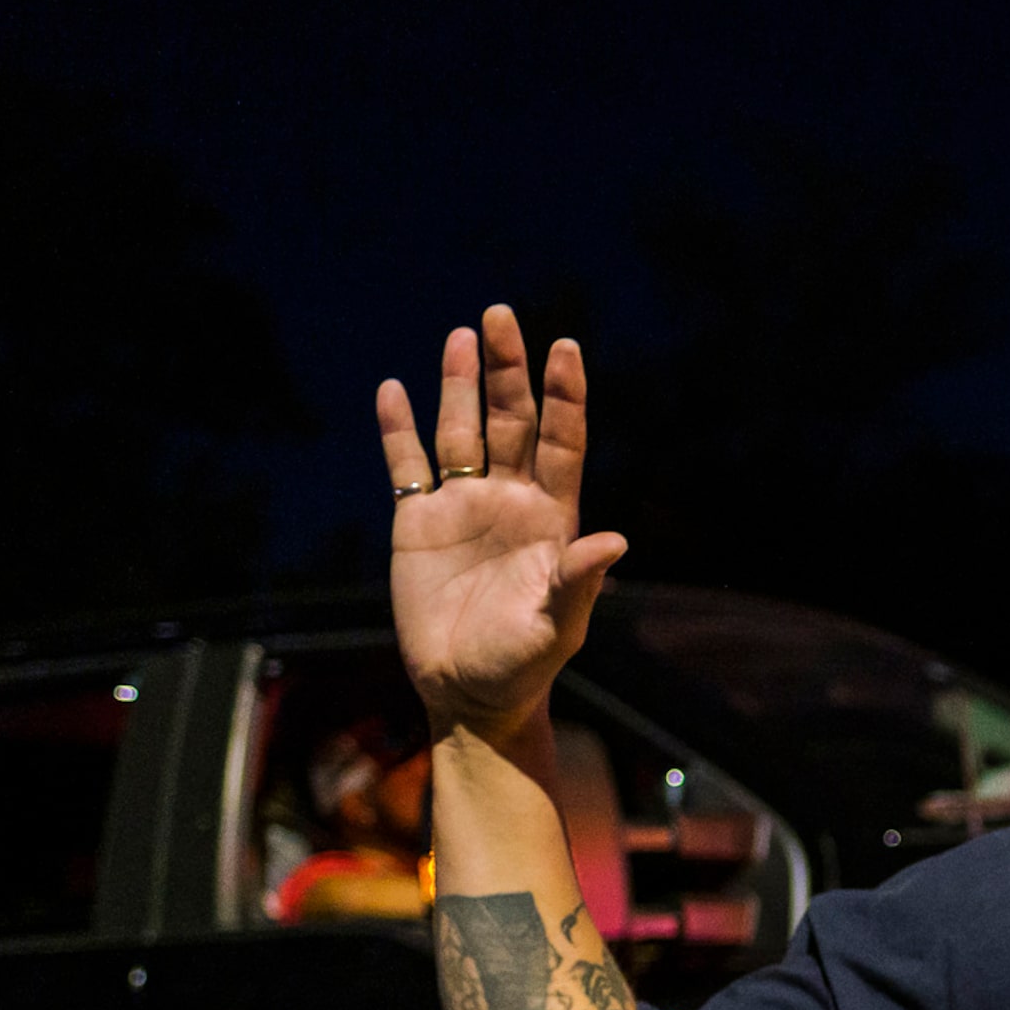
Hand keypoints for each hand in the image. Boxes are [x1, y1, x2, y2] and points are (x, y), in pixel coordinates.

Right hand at [376, 306, 627, 738]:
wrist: (469, 694)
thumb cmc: (523, 664)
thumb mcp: (556, 625)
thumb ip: (579, 580)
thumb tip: (615, 541)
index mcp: (551, 518)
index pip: (562, 441)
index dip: (564, 395)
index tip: (566, 348)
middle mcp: (509, 501)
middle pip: (510, 421)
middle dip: (507, 371)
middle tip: (501, 315)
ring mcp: (462, 508)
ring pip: (460, 432)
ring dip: (459, 385)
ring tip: (462, 336)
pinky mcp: (416, 524)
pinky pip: (407, 466)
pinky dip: (398, 429)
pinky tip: (394, 390)